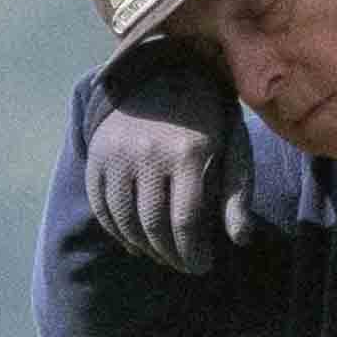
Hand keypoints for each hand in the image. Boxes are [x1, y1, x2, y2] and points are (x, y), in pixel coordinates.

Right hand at [83, 39, 253, 273]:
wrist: (162, 71)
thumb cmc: (208, 117)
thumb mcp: (234, 146)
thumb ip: (237, 193)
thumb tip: (239, 240)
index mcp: (188, 152)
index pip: (185, 221)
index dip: (193, 252)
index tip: (202, 266)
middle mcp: (148, 153)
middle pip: (153, 226)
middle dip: (170, 255)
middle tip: (183, 265)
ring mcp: (117, 153)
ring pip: (124, 220)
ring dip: (143, 248)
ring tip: (161, 255)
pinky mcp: (97, 154)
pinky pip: (101, 206)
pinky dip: (117, 231)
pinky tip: (134, 241)